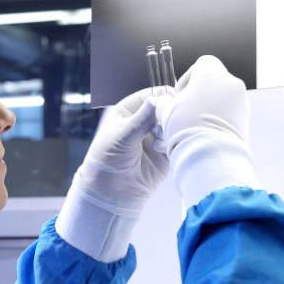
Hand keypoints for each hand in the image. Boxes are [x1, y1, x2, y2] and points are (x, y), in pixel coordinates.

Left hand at [76, 88, 168, 216]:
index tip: (169, 100)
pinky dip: (170, 143)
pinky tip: (159, 149)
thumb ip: (140, 119)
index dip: (161, 96)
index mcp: (130, 110)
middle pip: (167, 108)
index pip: (151, 95)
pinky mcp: (166, 152)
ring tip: (156, 138)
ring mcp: (156, 136)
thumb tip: (155, 100)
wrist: (111, 189)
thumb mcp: (121, 135)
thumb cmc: (107, 158)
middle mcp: (145, 121)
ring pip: (174, 124)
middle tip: (164, 120)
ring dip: (168, 129)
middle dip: (168, 114)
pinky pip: (175, 141)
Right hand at [156, 55, 249, 156]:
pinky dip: (219, 121)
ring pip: (222, 99)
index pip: (202, 64)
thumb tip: (164, 102)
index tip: (180, 95)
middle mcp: (231, 83)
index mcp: (211, 73)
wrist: (209, 153)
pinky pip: (230, 114)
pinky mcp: (246, 119)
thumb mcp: (166, 111)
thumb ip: (164, 102)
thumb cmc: (185, 127)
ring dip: (209, 109)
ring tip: (194, 127)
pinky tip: (205, 135)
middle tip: (185, 113)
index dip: (189, 78)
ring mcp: (241, 101)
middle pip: (213, 83)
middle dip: (199, 96)